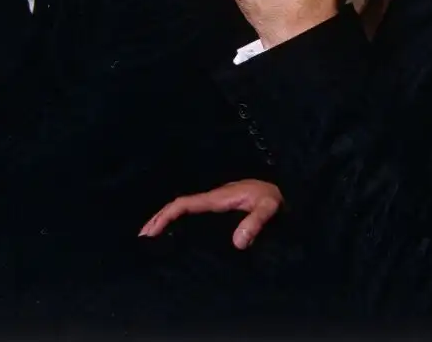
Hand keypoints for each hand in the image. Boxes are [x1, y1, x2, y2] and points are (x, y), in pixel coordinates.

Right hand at [139, 179, 282, 249]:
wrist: (290, 189)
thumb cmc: (278, 198)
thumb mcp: (269, 207)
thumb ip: (255, 222)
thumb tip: (237, 243)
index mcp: (219, 197)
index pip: (185, 204)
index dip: (166, 216)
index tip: (151, 231)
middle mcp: (215, 198)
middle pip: (180, 206)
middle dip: (159, 219)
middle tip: (142, 240)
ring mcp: (219, 203)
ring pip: (186, 210)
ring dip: (168, 220)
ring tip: (153, 239)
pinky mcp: (225, 208)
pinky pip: (197, 215)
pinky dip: (182, 222)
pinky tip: (180, 236)